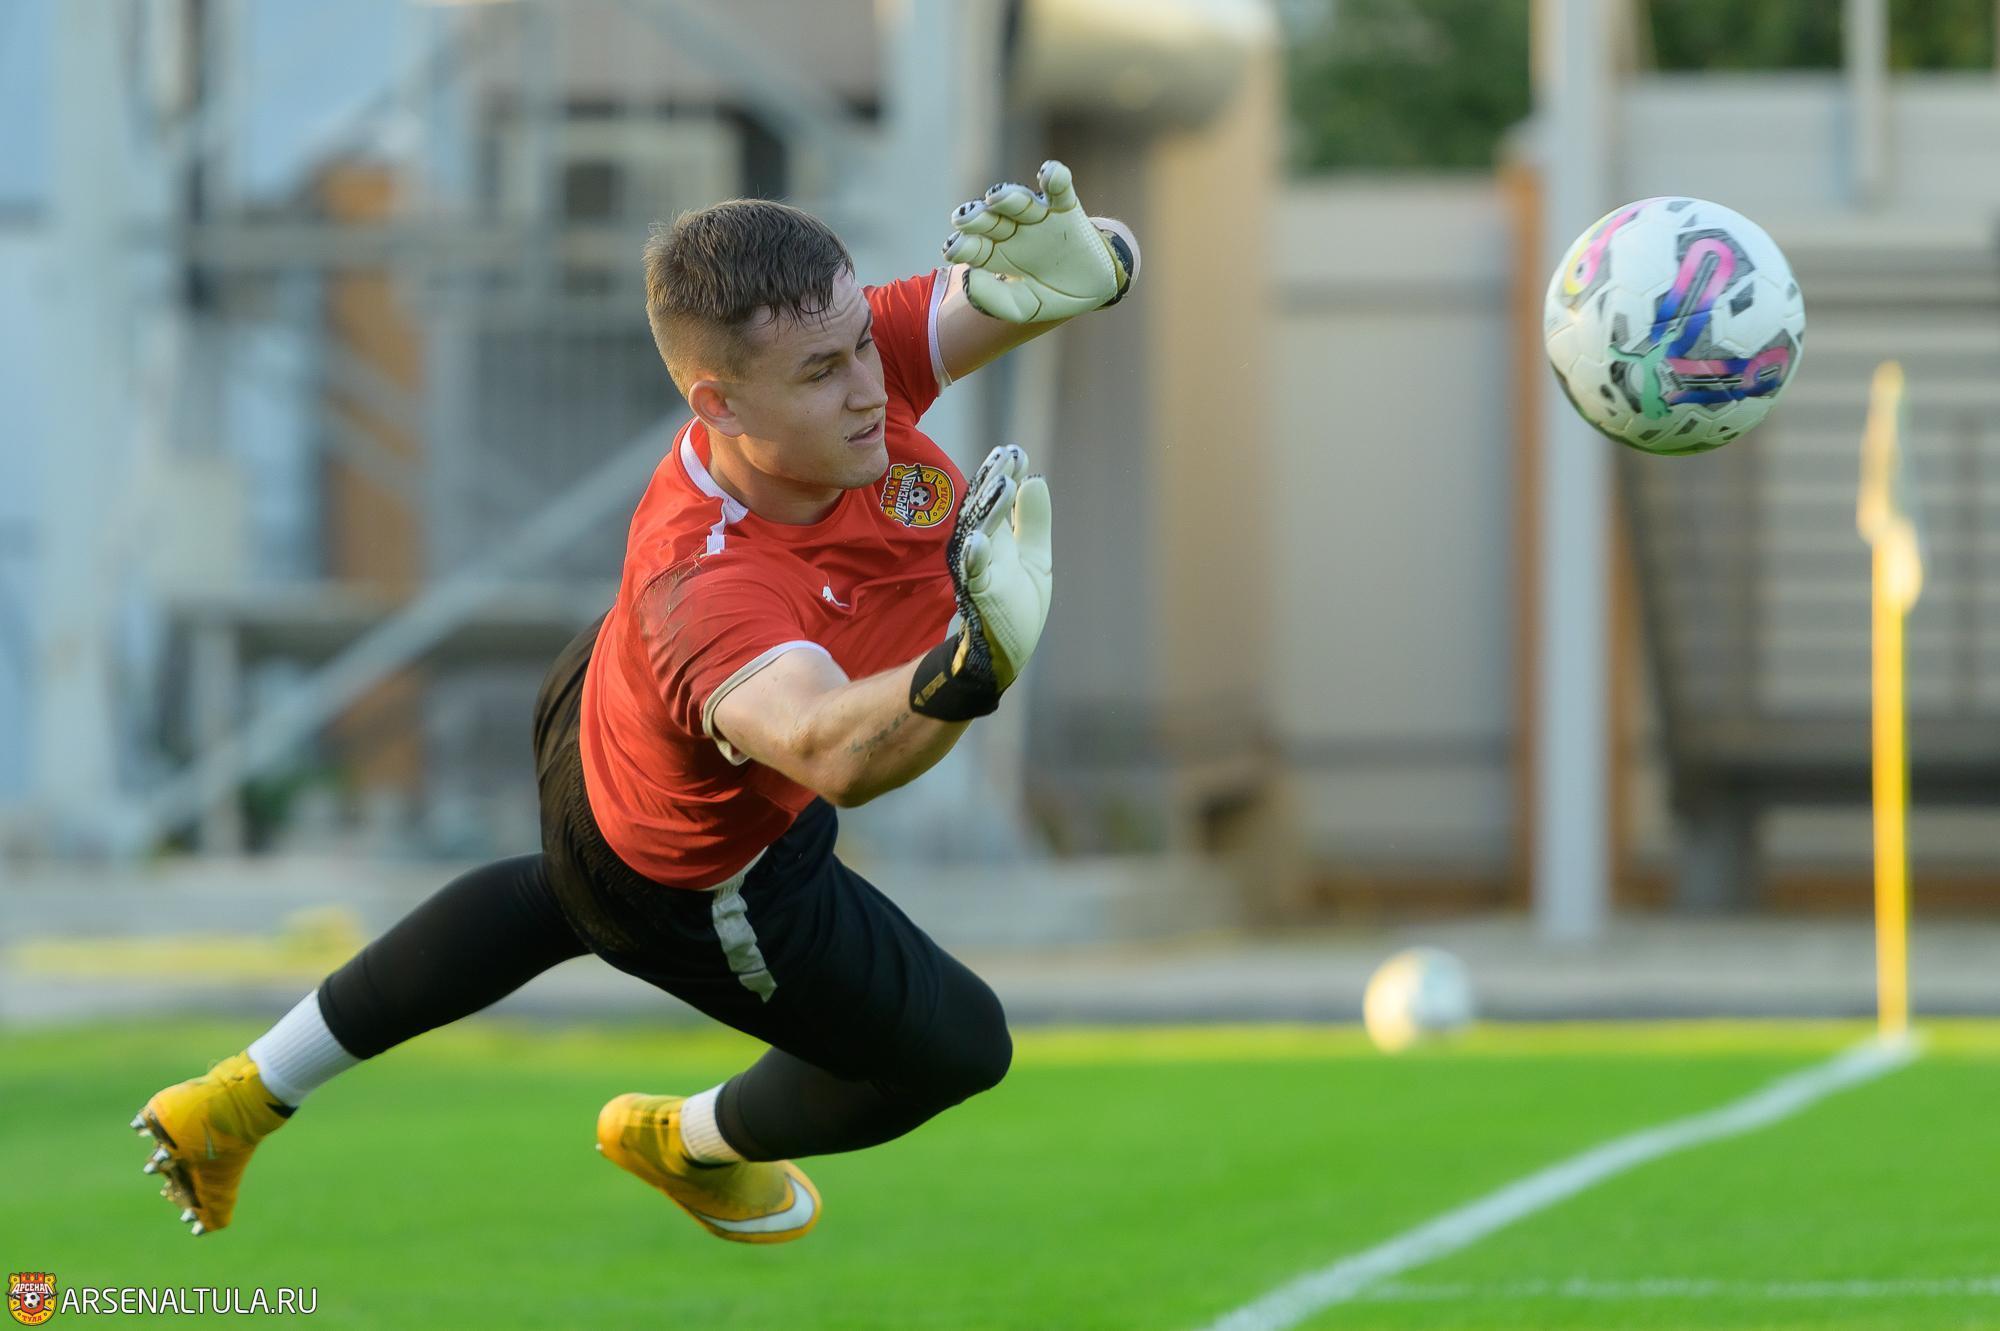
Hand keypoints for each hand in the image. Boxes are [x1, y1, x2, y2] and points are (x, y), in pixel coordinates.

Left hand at [942, 161, 1130, 323]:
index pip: (972, 245)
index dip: (961, 245)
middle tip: (963, 220)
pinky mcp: (1066, 207)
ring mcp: (1038, 216)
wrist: (1094, 289)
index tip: (953, 251)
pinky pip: (1060, 188)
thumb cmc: (1051, 297)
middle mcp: (1011, 230)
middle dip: (975, 218)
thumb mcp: (1023, 307)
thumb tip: (970, 278)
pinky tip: (1049, 176)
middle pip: (988, 219)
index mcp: (995, 254)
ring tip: (996, 200)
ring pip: (1017, 200)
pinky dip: (1056, 177)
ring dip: (1006, 197)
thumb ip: (996, 299)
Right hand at [953, 446, 1052, 687]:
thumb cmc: (1015, 606)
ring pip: (977, 534)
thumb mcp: (1035, 559)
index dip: (1005, 474)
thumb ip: (1033, 522)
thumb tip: (1035, 479)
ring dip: (988, 511)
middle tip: (1007, 454)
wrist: (1004, 653)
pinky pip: (971, 574)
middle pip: (983, 509)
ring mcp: (977, 571)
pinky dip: (974, 557)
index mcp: (997, 538)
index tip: (1016, 451)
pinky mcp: (976, 596)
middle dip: (994, 481)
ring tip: (1001, 484)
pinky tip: (979, 539)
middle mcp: (982, 549)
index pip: (996, 499)